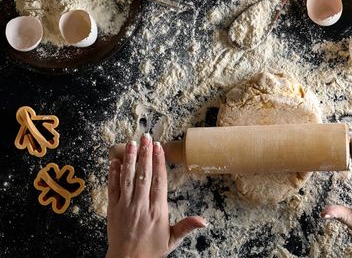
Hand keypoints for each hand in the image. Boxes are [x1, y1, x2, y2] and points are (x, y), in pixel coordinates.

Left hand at [106, 134, 206, 257]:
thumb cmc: (151, 251)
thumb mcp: (173, 239)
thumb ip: (187, 226)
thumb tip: (205, 220)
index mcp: (158, 211)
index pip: (159, 181)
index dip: (159, 163)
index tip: (158, 148)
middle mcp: (141, 206)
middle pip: (143, 175)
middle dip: (144, 154)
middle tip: (146, 138)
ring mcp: (125, 207)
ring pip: (127, 178)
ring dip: (129, 159)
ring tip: (131, 143)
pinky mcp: (112, 210)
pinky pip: (112, 188)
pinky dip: (113, 174)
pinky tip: (115, 162)